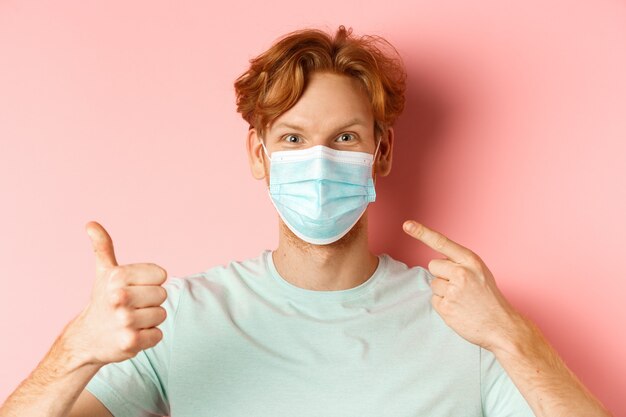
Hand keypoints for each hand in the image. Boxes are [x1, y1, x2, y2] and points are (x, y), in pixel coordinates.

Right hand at [65, 221, 167, 365]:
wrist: (87, 338)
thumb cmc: (102, 300)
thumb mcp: (104, 271)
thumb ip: (103, 247)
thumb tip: (91, 224)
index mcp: (117, 276)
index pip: (161, 275)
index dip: (150, 283)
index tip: (133, 289)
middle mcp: (118, 297)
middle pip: (162, 295)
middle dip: (150, 303)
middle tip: (130, 307)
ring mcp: (124, 321)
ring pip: (161, 315)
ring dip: (149, 321)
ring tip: (129, 321)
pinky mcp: (129, 343)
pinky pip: (157, 335)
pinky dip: (148, 337)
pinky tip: (131, 336)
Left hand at [402, 220, 521, 350]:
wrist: (502, 327)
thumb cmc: (489, 298)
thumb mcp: (480, 272)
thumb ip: (460, 264)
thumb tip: (437, 263)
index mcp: (471, 261)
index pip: (442, 242)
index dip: (422, 232)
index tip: (407, 225)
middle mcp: (461, 273)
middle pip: (433, 265)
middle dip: (442, 275)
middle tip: (462, 287)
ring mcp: (452, 291)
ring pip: (433, 284)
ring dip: (443, 292)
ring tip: (462, 300)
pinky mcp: (446, 307)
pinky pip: (434, 300)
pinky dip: (443, 305)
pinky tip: (458, 310)